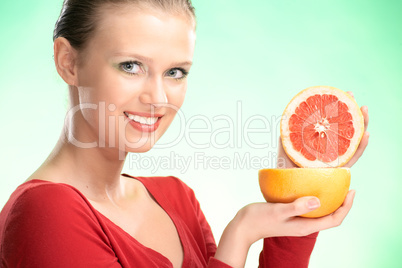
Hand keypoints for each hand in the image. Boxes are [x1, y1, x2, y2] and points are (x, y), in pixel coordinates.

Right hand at [214, 190, 354, 267]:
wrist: (244, 226)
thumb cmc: (259, 219)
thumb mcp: (278, 211)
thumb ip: (297, 206)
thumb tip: (319, 200)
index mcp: (305, 226)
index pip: (334, 220)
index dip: (346, 207)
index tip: (352, 190)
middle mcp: (305, 224)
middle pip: (331, 216)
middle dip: (342, 202)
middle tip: (346, 184)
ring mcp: (298, 220)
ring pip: (321, 211)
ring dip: (330, 198)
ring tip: (333, 183)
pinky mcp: (291, 214)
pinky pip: (309, 206)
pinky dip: (315, 196)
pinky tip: (311, 184)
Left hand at [277, 91, 368, 167]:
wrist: (285, 186)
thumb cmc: (284, 167)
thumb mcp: (285, 145)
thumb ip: (288, 132)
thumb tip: (287, 115)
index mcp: (321, 142)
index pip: (333, 122)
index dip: (339, 108)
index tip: (343, 93)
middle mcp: (330, 149)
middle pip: (345, 128)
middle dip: (351, 110)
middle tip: (352, 95)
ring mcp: (336, 158)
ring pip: (353, 140)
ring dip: (361, 124)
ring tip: (364, 110)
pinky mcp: (339, 171)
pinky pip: (352, 158)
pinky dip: (361, 147)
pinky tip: (365, 134)